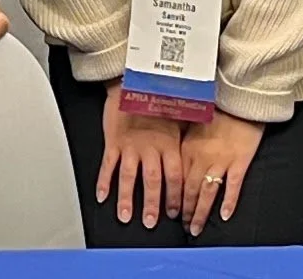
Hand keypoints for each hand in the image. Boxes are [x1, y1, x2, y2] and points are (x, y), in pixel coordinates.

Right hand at [99, 81, 184, 226]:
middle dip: (152, 204)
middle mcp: (150, 147)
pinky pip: (108, 165)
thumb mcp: (177, 118)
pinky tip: (102, 196)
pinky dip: (104, 181)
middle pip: (152, 181)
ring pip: (129, 177)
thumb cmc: (156, 98)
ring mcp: (130, 145)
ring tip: (125, 216)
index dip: (175, 196)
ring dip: (127, 198)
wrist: (132, 80)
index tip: (175, 213)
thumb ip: (184, 139)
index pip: (175, 177)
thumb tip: (200, 153)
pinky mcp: (113, 141)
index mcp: (168, 144)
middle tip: (151, 222)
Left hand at [179, 109, 264, 235]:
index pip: (177, 179)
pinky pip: (232, 186)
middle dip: (185, 211)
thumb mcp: (193, 124)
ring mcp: (221, 161)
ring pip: (207, 193)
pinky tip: (224, 216)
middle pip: (190, 190)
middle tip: (183, 226)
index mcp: (187, 148)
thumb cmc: (216, 110)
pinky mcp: (239, 162)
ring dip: (200, 212)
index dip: (173, 198)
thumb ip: (183, 141)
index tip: (170, 211)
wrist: (239, 99)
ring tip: (196, 228)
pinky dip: (228, 202)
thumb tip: (169, 154)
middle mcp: (201, 157)